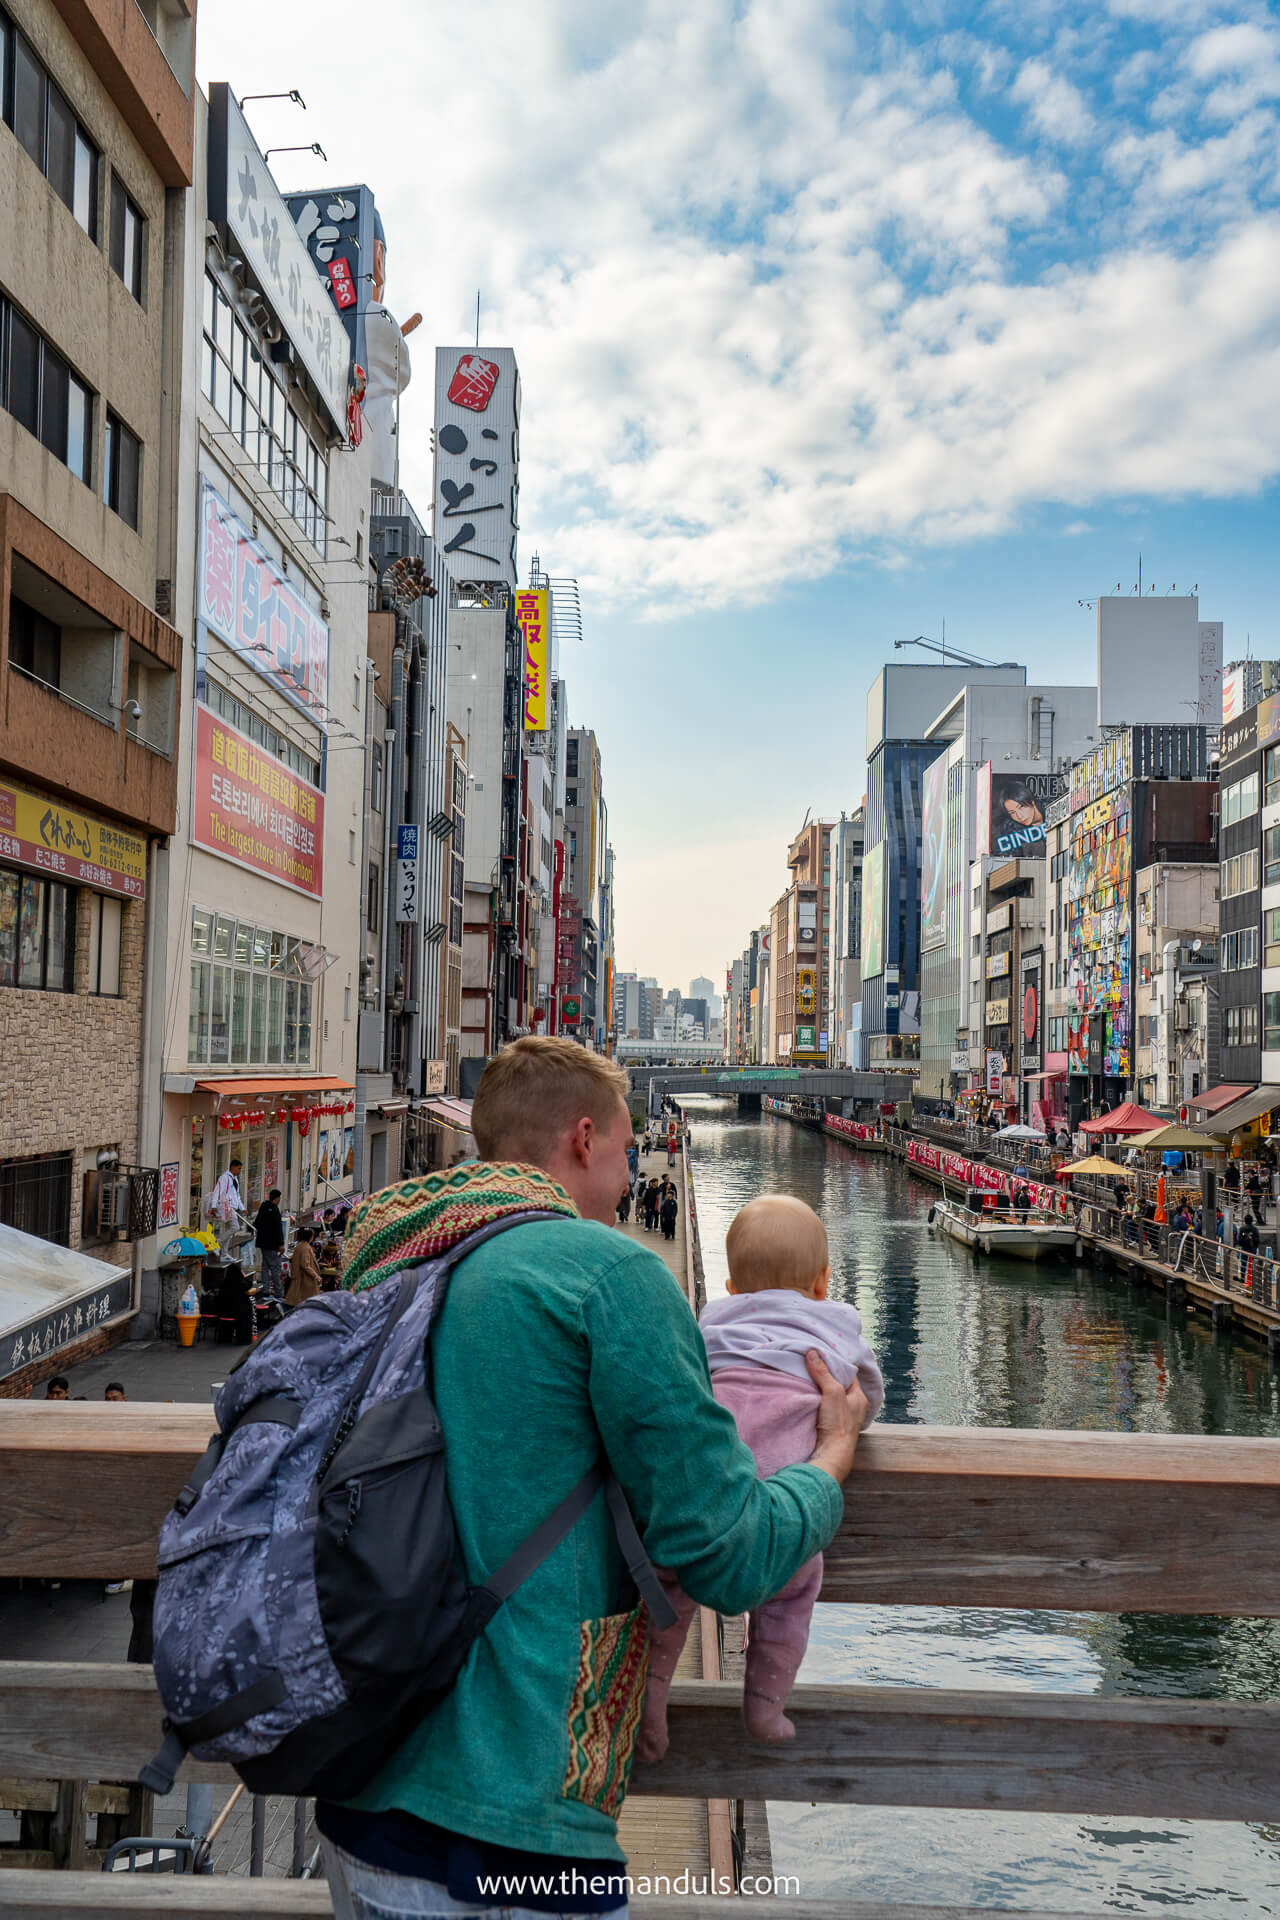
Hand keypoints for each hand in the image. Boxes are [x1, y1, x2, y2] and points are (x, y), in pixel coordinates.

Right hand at [805, 1350, 868, 1486]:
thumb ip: (823, 1372)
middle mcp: (852, 1407)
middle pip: (837, 1385)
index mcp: (859, 1397)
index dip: (836, 1364)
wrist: (831, 1454)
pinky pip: (822, 1407)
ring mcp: (841, 1417)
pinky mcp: (829, 1426)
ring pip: (829, 1396)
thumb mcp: (832, 1392)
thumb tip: (813, 1353)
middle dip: (825, 1376)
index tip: (822, 1355)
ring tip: (805, 1376)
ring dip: (818, 1389)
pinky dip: (814, 1401)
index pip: (848, 1374)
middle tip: (811, 1364)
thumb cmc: (838, 1423)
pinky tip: (805, 1395)